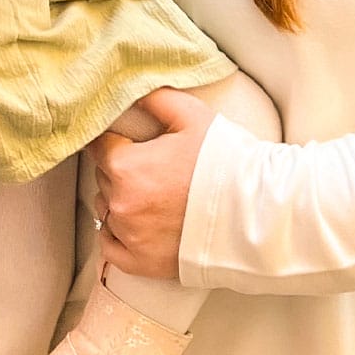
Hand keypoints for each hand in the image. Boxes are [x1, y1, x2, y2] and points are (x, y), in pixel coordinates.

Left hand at [88, 88, 216, 278]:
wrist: (256, 214)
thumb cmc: (225, 162)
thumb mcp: (192, 116)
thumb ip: (155, 99)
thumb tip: (132, 91)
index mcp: (126, 166)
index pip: (99, 146)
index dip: (114, 141)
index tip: (128, 141)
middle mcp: (120, 203)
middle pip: (104, 178)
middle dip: (120, 169)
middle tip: (150, 166)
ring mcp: (130, 236)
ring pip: (106, 210)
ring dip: (119, 200)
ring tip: (150, 195)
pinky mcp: (142, 263)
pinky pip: (110, 247)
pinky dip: (117, 235)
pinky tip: (135, 224)